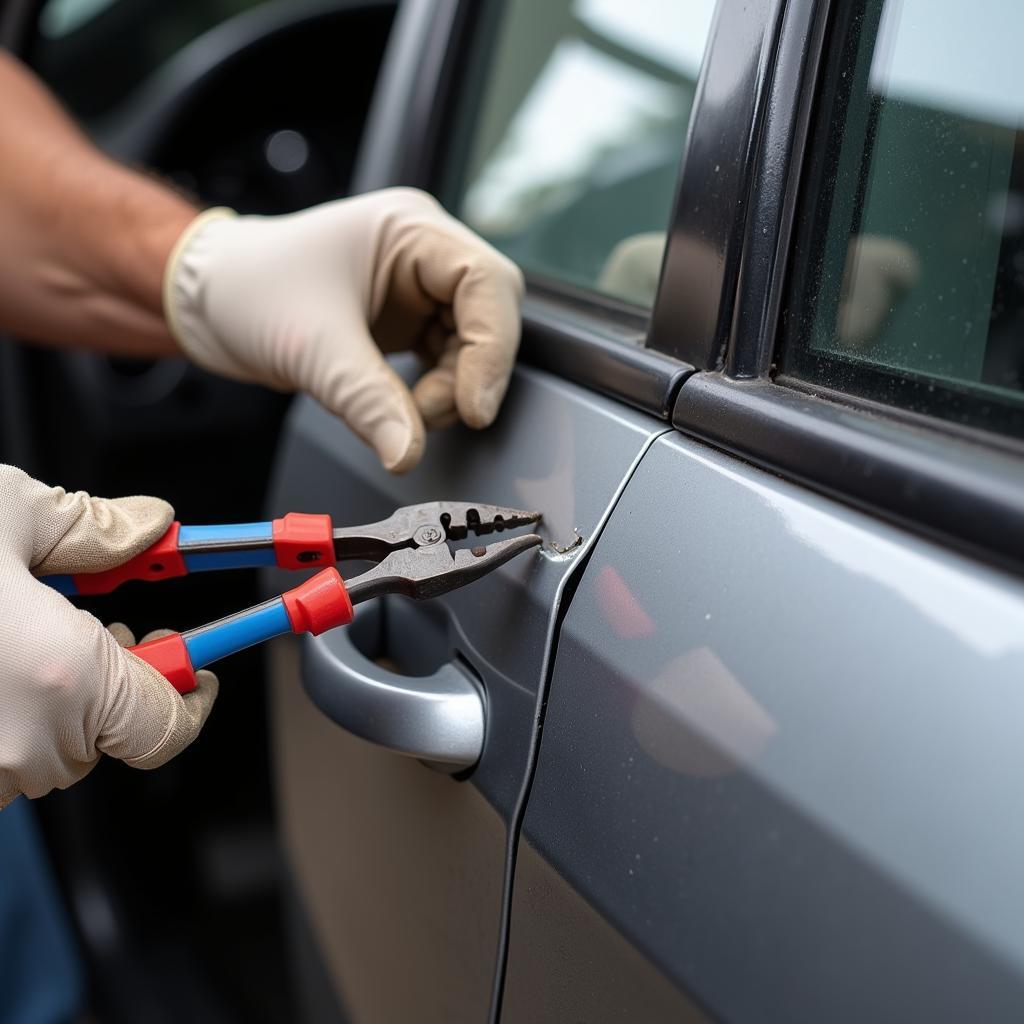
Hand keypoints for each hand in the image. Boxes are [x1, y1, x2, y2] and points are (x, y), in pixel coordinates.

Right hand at [0, 466, 216, 808]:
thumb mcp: (3, 512)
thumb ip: (92, 526)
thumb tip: (149, 525)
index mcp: (59, 682)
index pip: (167, 725)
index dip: (191, 693)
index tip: (197, 663)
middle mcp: (15, 746)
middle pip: (105, 737)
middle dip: (113, 683)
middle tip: (105, 627)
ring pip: (43, 753)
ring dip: (52, 704)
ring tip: (24, 639)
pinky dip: (2, 719)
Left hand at [164, 188, 524, 472]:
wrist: (204, 301)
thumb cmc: (245, 286)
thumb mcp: (313, 347)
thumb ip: (369, 403)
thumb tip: (410, 454)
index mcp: (411, 229)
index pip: (487, 284)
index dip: (492, 349)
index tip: (473, 406)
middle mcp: (422, 253)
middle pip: (487, 318)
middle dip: (468, 374)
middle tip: (433, 416)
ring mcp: (416, 289)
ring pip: (469, 348)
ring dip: (448, 391)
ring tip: (402, 416)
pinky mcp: (405, 321)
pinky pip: (444, 362)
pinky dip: (431, 395)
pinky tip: (401, 410)